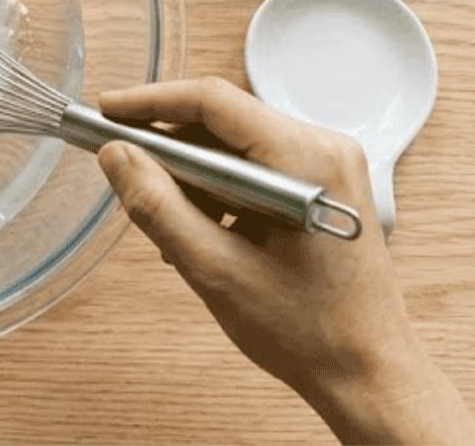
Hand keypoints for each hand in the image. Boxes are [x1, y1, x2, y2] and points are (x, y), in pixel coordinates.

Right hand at [96, 77, 474, 444]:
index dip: (150, 103)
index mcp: (305, 159)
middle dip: (170, 148)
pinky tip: (203, 233)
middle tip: (126, 173)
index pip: (214, 101)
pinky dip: (221, 192)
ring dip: (195, 177)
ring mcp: (330, 167)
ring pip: (238, 146)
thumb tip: (117, 157)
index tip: (107, 112)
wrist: (367, 373)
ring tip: (170, 225)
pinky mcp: (325, 188)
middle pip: (226, 121)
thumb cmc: (309, 331)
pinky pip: (259, 168)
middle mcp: (325, 149)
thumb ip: (158, 206)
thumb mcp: (215, 269)